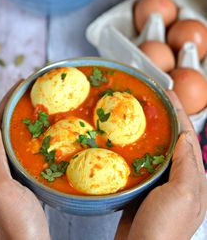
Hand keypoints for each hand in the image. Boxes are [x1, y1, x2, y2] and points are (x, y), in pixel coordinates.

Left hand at [0, 82, 50, 239]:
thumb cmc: (14, 224)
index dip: (4, 105)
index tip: (18, 86)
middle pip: (1, 131)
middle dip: (13, 109)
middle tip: (28, 92)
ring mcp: (7, 178)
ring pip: (13, 141)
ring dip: (22, 122)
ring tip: (36, 108)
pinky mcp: (20, 185)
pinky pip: (23, 154)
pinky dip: (32, 139)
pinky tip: (43, 137)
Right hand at [115, 90, 206, 239]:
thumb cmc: (165, 229)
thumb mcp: (183, 195)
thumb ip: (186, 165)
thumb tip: (184, 137)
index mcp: (194, 178)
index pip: (187, 137)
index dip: (179, 113)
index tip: (168, 94)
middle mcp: (180, 179)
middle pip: (172, 140)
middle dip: (164, 118)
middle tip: (152, 100)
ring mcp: (161, 184)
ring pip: (156, 149)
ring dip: (149, 131)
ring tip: (138, 115)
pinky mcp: (144, 189)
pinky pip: (142, 163)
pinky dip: (136, 149)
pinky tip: (126, 142)